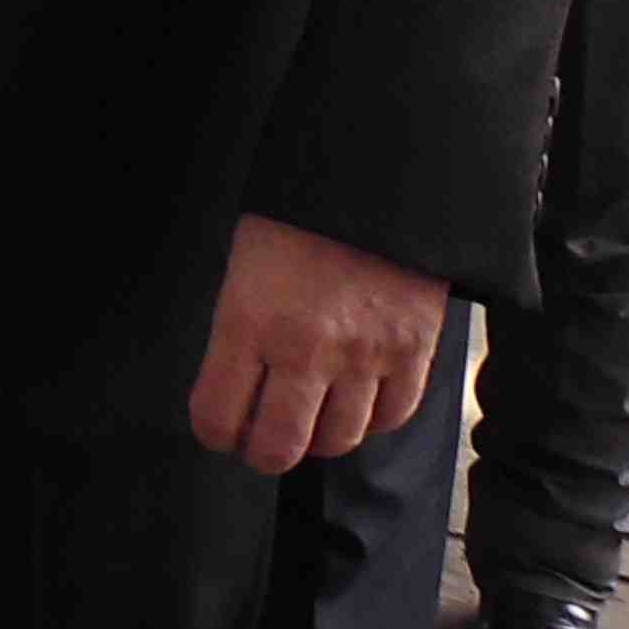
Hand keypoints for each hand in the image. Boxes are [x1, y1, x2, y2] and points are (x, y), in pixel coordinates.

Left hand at [185, 216, 446, 474]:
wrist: (377, 177)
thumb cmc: (300, 215)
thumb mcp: (245, 264)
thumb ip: (241, 330)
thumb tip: (238, 387)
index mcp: (248, 321)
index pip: (216, 416)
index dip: (215, 430)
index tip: (220, 425)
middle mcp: (304, 348)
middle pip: (278, 448)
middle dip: (263, 451)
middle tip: (263, 439)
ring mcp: (363, 355)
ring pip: (337, 440)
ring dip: (319, 437)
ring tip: (311, 416)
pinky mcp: (413, 352)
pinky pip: (391, 417)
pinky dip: (371, 419)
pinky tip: (357, 400)